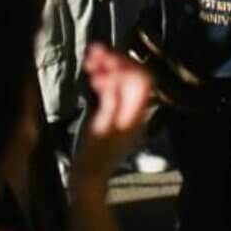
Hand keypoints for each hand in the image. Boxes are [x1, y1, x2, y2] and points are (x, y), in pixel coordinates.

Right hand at [72, 44, 154, 180]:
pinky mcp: (114, 114)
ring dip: (108, 68)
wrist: (88, 177)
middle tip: (96, 52)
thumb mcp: (101, 128)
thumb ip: (110, 102)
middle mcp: (134, 111)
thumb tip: (115, 79)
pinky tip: (93, 76)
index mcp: (135, 114)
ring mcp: (124, 112)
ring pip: (122, 81)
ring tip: (90, 60)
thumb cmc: (93, 156)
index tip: (108, 57)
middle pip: (133, 77)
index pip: (142, 80)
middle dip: (116, 61)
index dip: (128, 64)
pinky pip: (114, 90)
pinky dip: (104, 79)